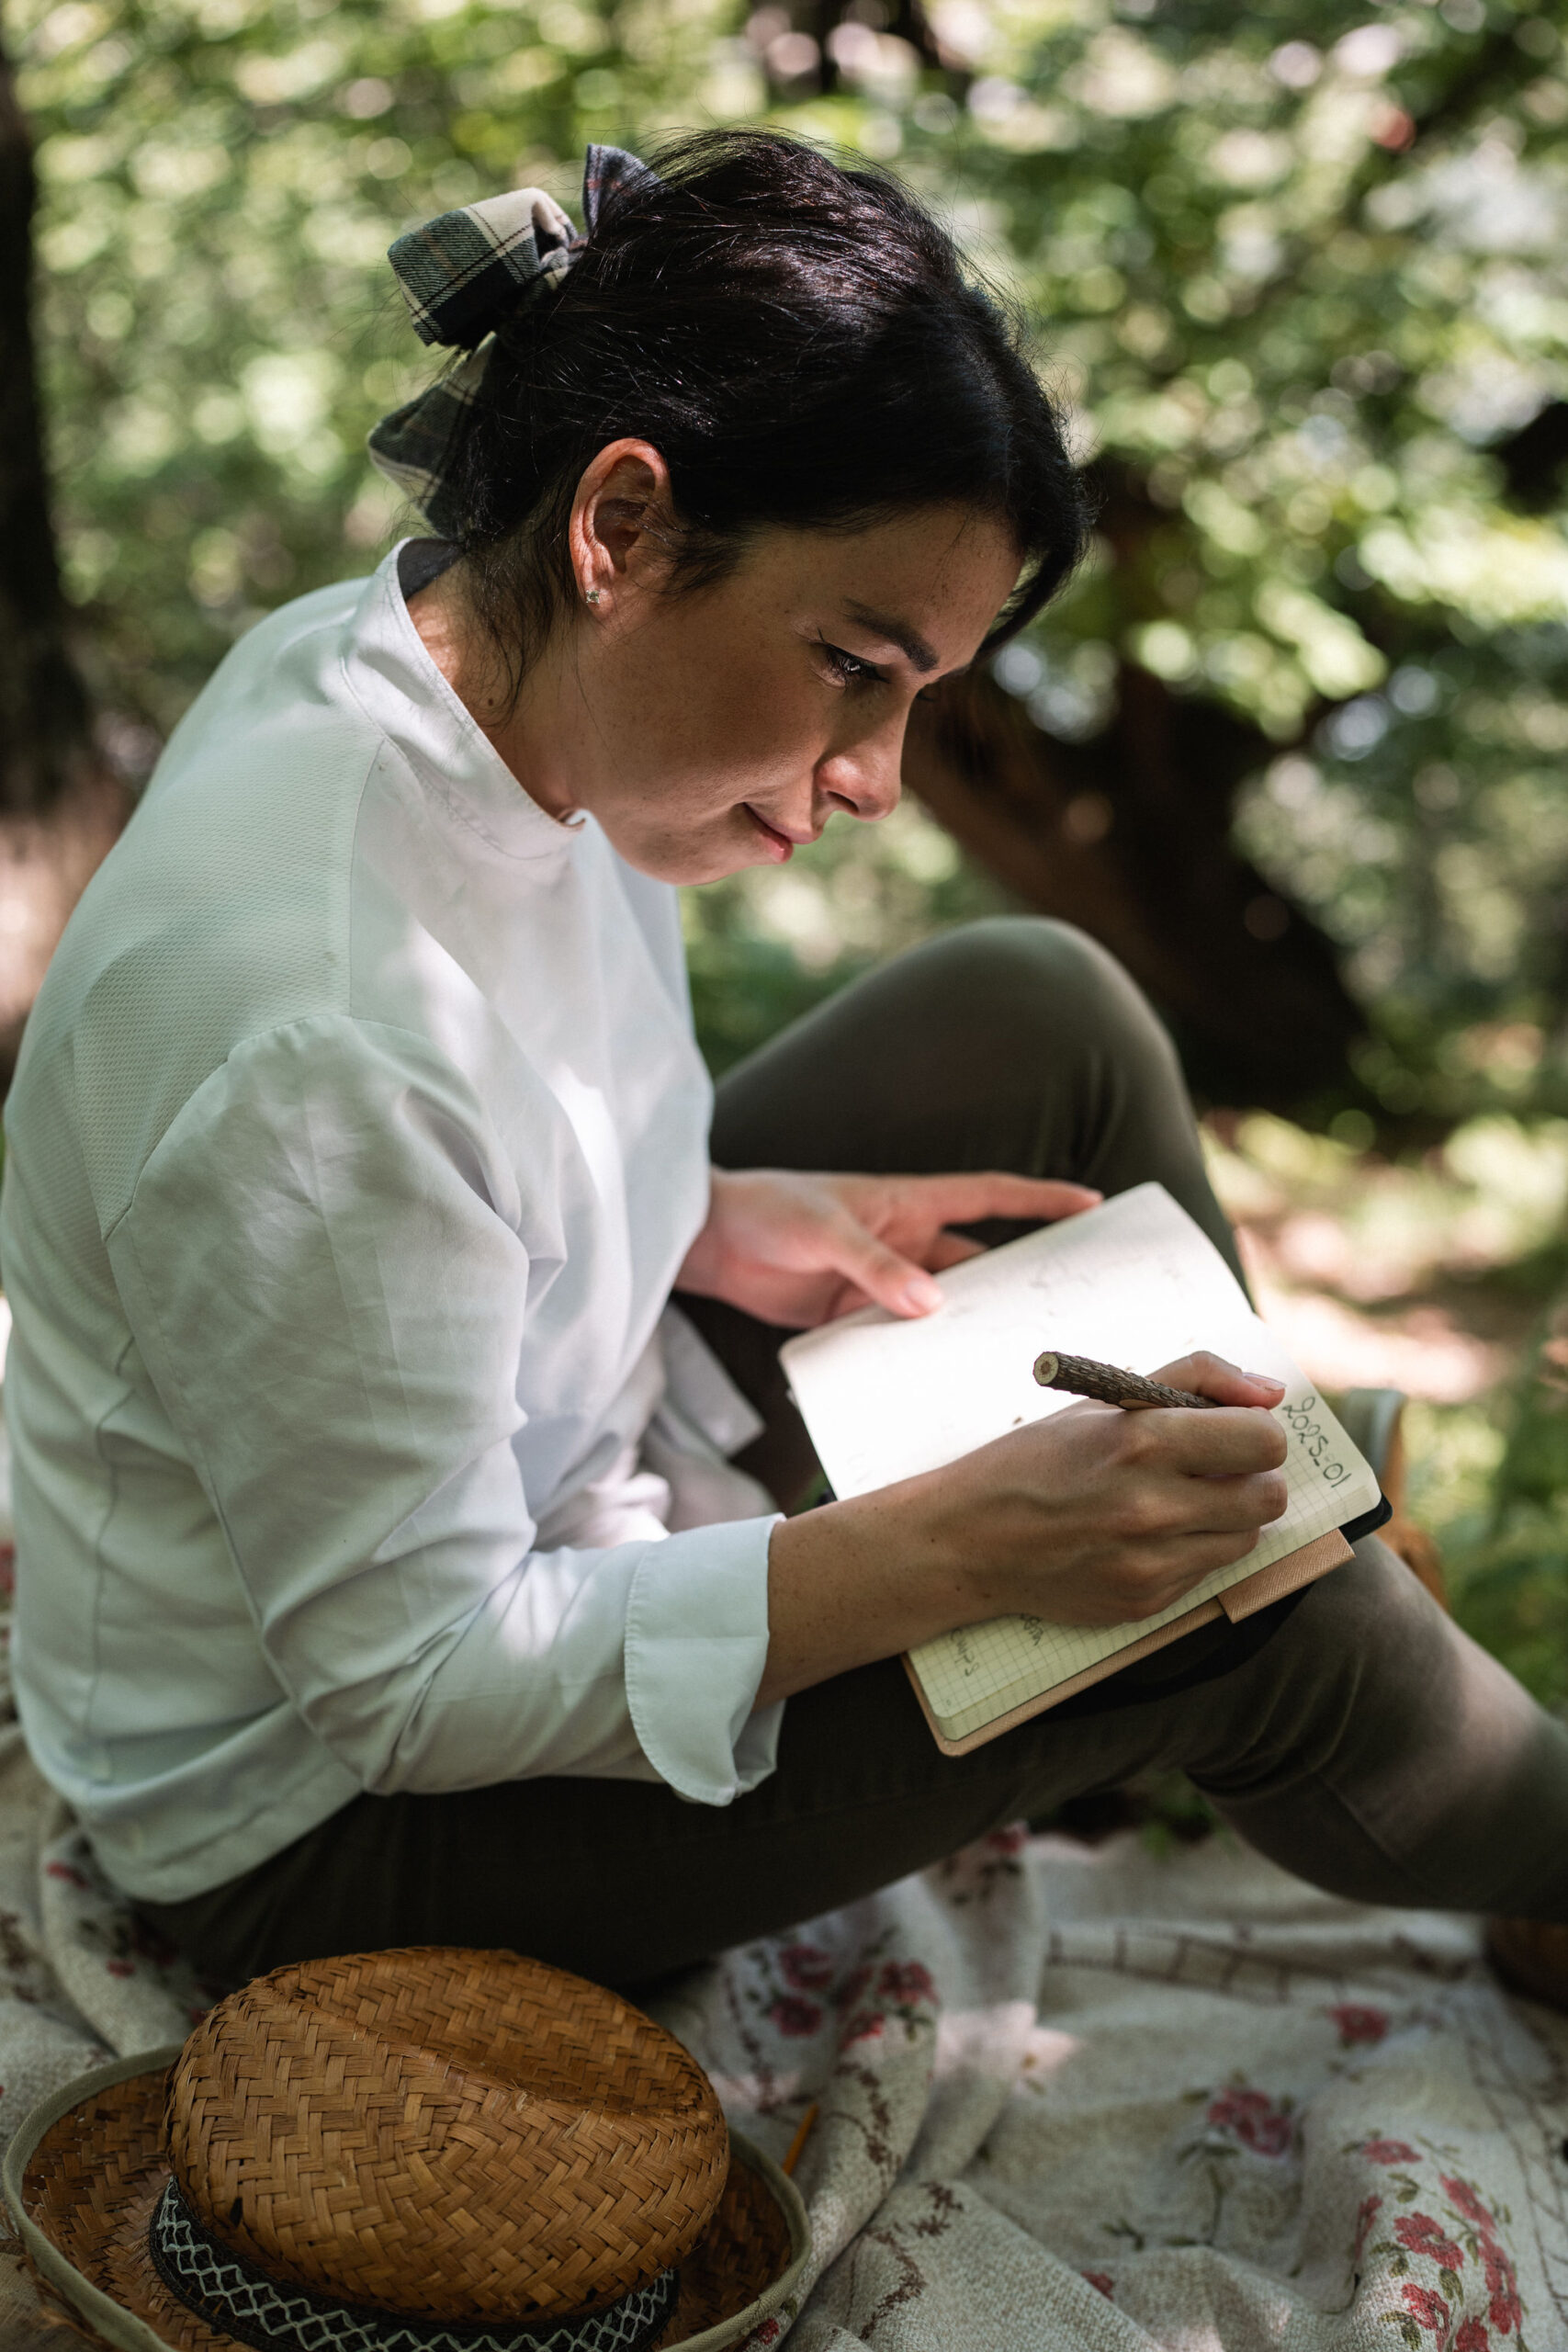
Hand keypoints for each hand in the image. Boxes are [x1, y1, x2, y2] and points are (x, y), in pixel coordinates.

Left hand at [676, 1166, 1102, 1327]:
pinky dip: (921, 1359)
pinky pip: (902, 1340)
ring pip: (945, 1310)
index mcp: (909, 1202)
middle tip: (1068, 1316)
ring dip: (970, 1332)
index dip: (1042, 1199)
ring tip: (1012, 1365)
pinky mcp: (856, 1315)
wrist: (707, 1241)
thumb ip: (873, 1266)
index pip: (991, 1196)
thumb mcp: (823, 1230)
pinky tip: (940, 1386)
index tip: (1093, 1204)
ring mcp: (884, 1282)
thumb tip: (930, 1303)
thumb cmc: (766, 1210)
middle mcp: (907, 1242)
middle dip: (1021, 1287)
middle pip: (979, 1266)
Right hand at [914, 1351, 1289, 1626]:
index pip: (1263, 1440)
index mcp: (1141, 1442)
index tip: (1233, 1431)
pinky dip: (1190, 1549)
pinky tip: (1144, 1535)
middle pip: (1268, 1496)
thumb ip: (1195, 1379)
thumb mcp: (1103, 1400)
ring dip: (1227, 1516)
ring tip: (1178, 1501)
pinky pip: (1207, 1571)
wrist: (969, 1539)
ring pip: (1247, 1537)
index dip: (1256, 1431)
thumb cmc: (1036, 1460)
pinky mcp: (1146, 1601)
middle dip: (1252, 1476)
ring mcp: (1150, 1562)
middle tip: (1215, 1468)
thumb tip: (1271, 1393)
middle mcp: (1151, 1506)